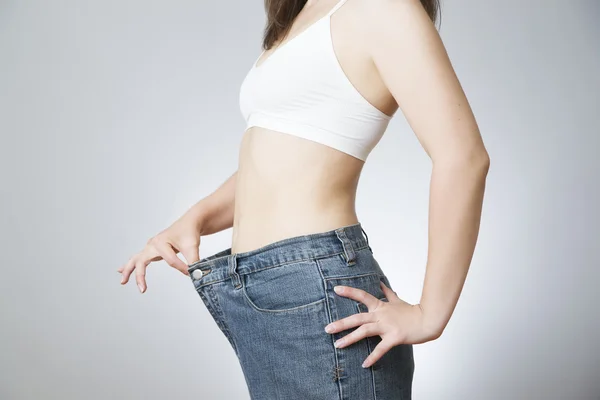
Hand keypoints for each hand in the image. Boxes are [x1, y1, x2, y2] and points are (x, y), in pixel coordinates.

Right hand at [117, 215, 201, 292]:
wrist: (189, 224)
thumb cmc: (189, 233)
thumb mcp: (193, 246)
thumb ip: (193, 262)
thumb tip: (196, 276)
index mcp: (161, 242)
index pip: (171, 261)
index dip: (182, 268)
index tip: (192, 273)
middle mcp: (153, 244)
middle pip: (142, 261)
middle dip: (140, 276)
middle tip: (142, 289)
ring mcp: (150, 247)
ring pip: (136, 260)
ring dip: (129, 270)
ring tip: (123, 282)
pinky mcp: (152, 251)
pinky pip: (139, 259)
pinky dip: (131, 266)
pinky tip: (121, 272)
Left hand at [324, 280, 439, 367]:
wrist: (428, 319)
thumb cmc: (412, 311)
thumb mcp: (397, 300)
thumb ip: (387, 293)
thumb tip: (379, 283)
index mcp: (380, 307)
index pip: (362, 296)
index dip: (349, 292)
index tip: (336, 289)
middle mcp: (381, 315)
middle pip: (357, 318)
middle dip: (341, 323)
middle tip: (327, 329)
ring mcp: (387, 326)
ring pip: (364, 331)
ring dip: (350, 338)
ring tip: (337, 345)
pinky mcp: (394, 337)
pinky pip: (381, 348)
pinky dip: (373, 357)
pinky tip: (364, 364)